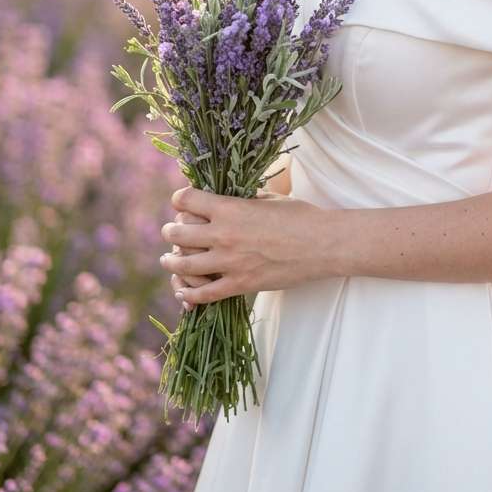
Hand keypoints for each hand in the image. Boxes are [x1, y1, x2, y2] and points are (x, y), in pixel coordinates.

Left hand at [160, 185, 336, 306]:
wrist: (322, 244)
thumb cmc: (300, 215)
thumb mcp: (269, 198)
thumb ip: (243, 199)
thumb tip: (228, 199)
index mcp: (230, 208)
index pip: (187, 200)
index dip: (181, 199)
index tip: (182, 201)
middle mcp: (223, 234)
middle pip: (178, 233)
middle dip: (171, 231)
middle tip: (171, 232)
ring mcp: (229, 262)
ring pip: (184, 265)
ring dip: (171, 262)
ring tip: (169, 260)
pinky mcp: (239, 285)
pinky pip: (204, 294)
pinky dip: (189, 294)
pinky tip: (183, 291)